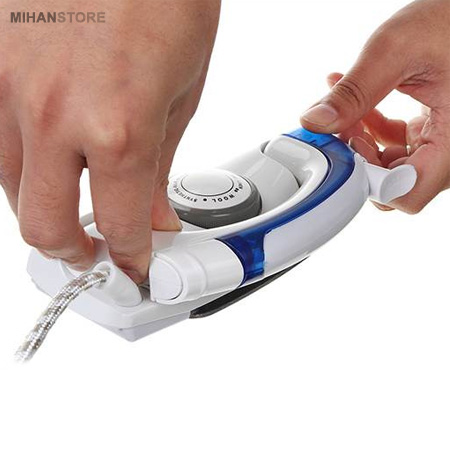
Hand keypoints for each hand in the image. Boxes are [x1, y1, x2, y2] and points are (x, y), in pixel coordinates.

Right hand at [0, 0, 219, 281]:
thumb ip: (159, 167)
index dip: (130, 258)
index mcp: (117, 127)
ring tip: (76, 207)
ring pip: (10, 190)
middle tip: (97, 251)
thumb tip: (154, 218)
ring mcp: (7, 87)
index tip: (135, 268)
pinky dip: (22, 166)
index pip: (118, 227)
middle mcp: (52, 113)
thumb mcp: (183, 94)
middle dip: (74, 251)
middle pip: (43, 227)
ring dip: (44, 211)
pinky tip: (49, 158)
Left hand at [301, 0, 449, 213]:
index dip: (368, 181)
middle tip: (340, 129)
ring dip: (362, 142)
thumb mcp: (397, 49)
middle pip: (396, 184)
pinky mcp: (437, 130)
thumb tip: (316, 121)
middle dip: (360, 158)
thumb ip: (355, 91)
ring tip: (346, 112)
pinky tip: (359, 106)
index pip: (405, 193)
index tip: (346, 152)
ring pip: (393, 166)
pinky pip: (399, 146)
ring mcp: (445, 142)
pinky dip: (374, 130)